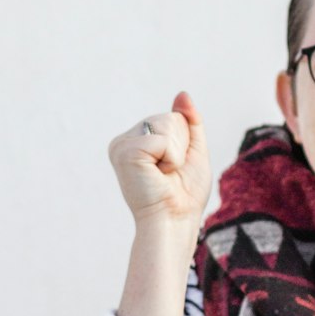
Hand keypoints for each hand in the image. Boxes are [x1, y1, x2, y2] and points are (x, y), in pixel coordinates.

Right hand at [108, 91, 211, 230]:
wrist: (175, 220)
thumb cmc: (184, 194)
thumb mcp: (193, 151)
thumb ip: (189, 122)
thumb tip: (182, 94)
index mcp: (137, 140)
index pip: (172, 117)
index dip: (184, 143)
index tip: (173, 168)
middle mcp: (124, 141)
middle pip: (169, 118)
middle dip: (181, 145)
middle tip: (169, 173)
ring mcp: (121, 146)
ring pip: (166, 123)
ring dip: (176, 152)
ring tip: (163, 174)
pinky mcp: (124, 152)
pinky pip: (162, 138)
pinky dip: (171, 157)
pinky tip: (158, 174)